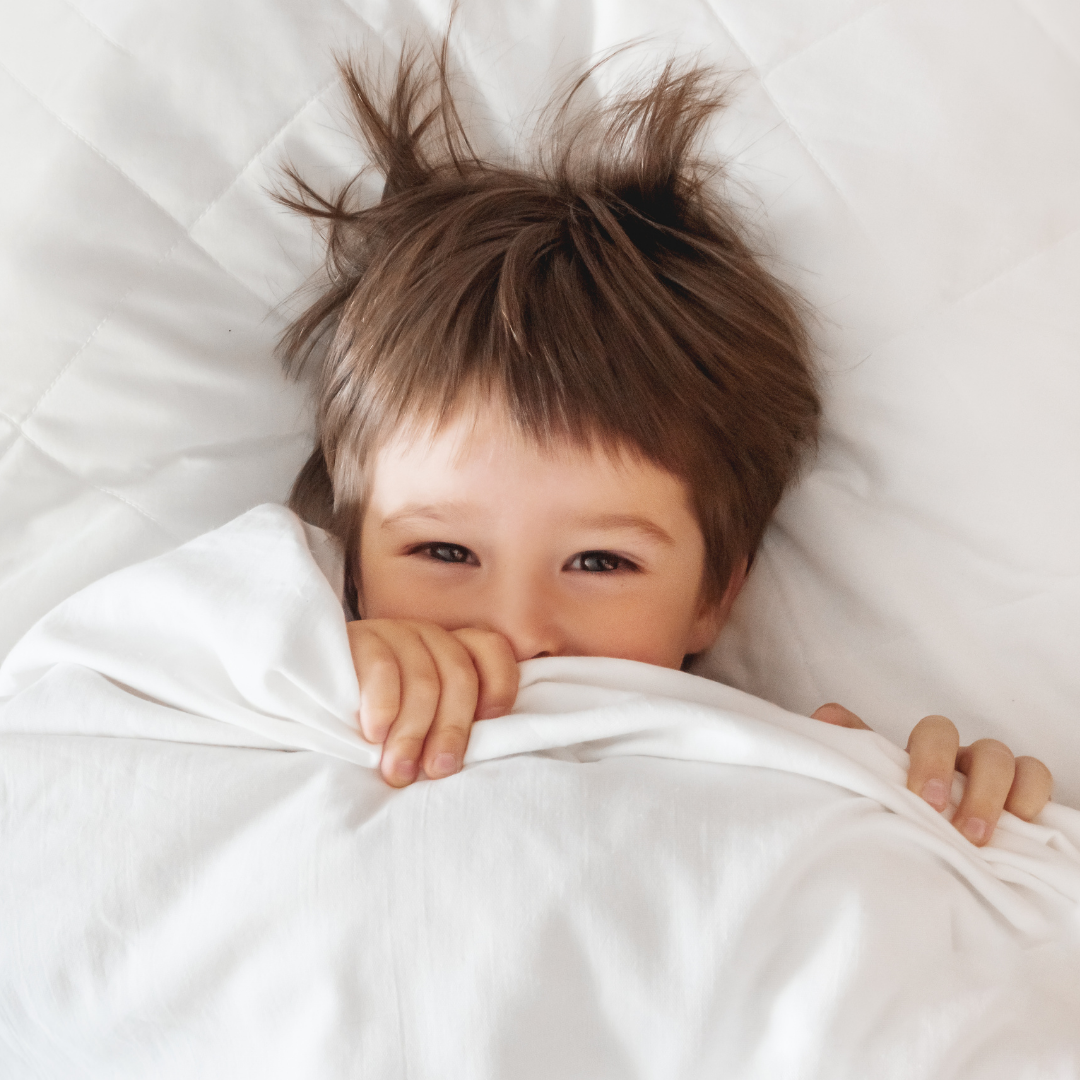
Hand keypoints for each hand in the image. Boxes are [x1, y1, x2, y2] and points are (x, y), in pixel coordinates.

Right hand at [347, 620, 518, 787]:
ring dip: (413, 732)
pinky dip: (384, 706)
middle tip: (435, 772)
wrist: (311, 690)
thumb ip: (447, 725)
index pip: (492, 651)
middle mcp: (429, 636)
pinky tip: (374, 734)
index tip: (490, 722)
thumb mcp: (419, 721)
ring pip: (424, 680)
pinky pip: (383, 669)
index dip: (499, 685)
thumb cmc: (375, 719)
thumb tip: (462, 761)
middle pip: (460, 676)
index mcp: (452, 650)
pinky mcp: (359, 637)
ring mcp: (395, 632)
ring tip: (398, 770)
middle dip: (451, 730)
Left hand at [811, 703, 1052, 845]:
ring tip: (978, 839)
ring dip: (996, 798)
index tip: (920, 798)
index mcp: (928, 754)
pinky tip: (1021, 829)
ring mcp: (996, 781)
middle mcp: (965, 762)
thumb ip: (851, 754)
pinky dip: (1033, 799)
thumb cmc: (895, 811)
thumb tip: (825, 716)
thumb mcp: (871, 784)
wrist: (923, 857)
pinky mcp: (1021, 805)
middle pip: (981, 749)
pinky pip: (1037, 783)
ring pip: (1011, 762)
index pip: (935, 732)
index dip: (931, 760)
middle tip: (947, 819)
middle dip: (967, 784)